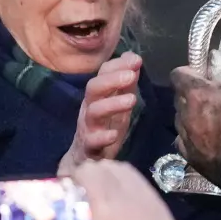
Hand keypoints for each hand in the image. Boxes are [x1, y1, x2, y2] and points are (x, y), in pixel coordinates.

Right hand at [58, 53, 142, 175]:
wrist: (84, 159)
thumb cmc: (103, 127)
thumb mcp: (118, 103)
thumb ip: (125, 84)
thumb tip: (135, 60)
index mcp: (97, 96)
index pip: (102, 74)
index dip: (117, 65)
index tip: (136, 60)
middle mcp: (89, 108)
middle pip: (93, 88)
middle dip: (112, 79)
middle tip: (131, 75)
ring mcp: (87, 127)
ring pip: (93, 112)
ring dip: (112, 104)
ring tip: (131, 100)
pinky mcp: (88, 148)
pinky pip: (92, 141)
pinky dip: (102, 137)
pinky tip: (114, 134)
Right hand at [75, 160, 216, 219]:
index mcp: (104, 210)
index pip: (87, 173)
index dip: (76, 176)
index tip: (72, 187)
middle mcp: (121, 194)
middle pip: (101, 166)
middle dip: (90, 173)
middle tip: (86, 187)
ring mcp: (140, 191)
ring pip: (119, 166)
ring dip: (107, 171)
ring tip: (103, 186)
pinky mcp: (154, 194)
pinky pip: (134, 174)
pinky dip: (123, 175)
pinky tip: (122, 190)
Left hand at [170, 66, 220, 189]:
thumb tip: (215, 61)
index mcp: (198, 94)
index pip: (178, 75)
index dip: (190, 73)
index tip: (202, 76)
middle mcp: (185, 114)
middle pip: (179, 97)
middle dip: (191, 95)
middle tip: (211, 99)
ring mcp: (185, 137)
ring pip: (180, 120)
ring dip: (191, 117)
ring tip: (210, 122)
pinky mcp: (188, 157)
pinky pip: (183, 141)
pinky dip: (191, 137)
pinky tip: (206, 140)